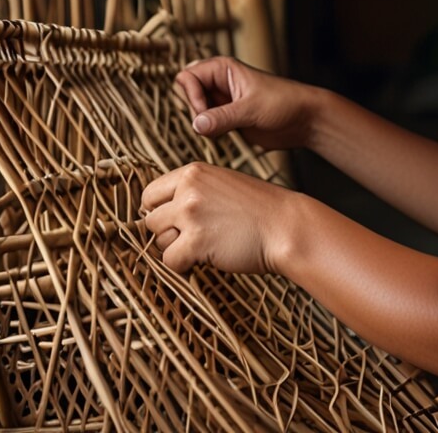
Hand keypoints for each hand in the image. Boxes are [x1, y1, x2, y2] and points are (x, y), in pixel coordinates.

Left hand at [140, 162, 293, 274]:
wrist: (287, 226)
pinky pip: (170, 261)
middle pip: (151, 219)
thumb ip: (192, 190)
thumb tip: (160, 211)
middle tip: (193, 237)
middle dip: (168, 232)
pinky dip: (184, 267)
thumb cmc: (259, 209)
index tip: (175, 222)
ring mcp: (191, 214)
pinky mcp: (196, 241)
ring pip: (158, 240)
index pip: (150, 193)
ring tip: (205, 245)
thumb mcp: (223, 184)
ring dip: (176, 249)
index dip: (160, 211)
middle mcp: (188, 189)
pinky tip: (206, 259)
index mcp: (193, 172)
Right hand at [175, 57, 316, 149]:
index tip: (205, 113)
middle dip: (195, 110)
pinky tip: (226, 137)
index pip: (187, 77)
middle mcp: (219, 83)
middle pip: (187, 94)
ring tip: (223, 131)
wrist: (305, 120)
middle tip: (213, 123)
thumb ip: (223, 117)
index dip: (192, 97)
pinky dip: (210, 133)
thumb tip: (196, 125)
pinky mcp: (227, 119)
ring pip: (195, 111)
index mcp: (222, 69)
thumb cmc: (284, 103)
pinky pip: (206, 125)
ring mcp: (222, 101)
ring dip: (203, 124)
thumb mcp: (252, 109)